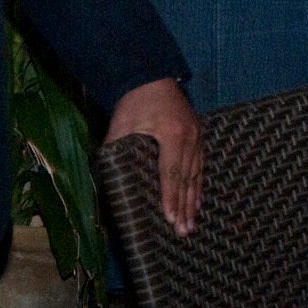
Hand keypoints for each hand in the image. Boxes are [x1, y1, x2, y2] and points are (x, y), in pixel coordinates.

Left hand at [107, 78, 202, 233]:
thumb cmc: (134, 101)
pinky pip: (200, 164)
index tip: (170, 220)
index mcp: (173, 135)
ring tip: (192, 223)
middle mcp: (190, 137)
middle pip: (186, 178)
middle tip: (184, 231)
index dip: (170, 198)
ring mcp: (197, 135)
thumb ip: (115, 151)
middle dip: (184, 207)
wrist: (151, 76)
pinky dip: (199, 184)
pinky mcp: (198, 134)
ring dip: (193, 200)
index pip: (171, 174)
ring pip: (196, 174)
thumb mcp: (121, 125)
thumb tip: (107, 181)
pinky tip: (198, 199)